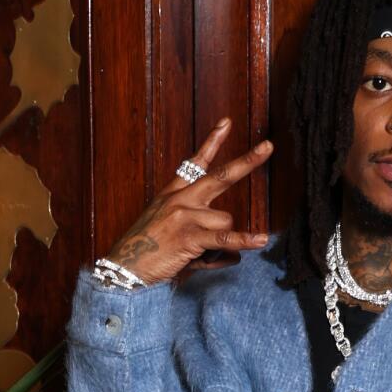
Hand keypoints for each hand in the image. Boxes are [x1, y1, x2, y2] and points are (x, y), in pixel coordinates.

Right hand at [104, 118, 272, 283]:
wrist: (123, 269)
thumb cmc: (148, 254)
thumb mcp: (174, 235)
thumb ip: (207, 241)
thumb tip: (235, 256)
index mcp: (173, 194)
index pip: (195, 163)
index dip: (212, 142)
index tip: (226, 122)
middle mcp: (180, 199)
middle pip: (220, 176)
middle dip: (247, 162)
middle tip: (268, 147)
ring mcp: (184, 215)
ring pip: (225, 221)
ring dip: (222, 241)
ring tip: (199, 254)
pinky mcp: (189, 236)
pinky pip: (224, 238)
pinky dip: (244, 241)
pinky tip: (261, 240)